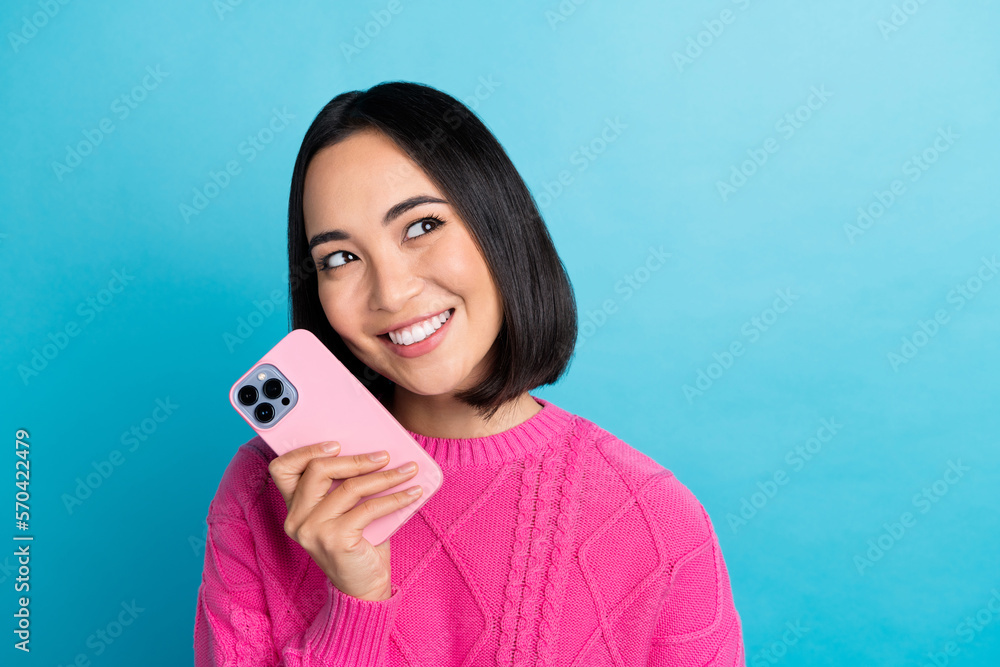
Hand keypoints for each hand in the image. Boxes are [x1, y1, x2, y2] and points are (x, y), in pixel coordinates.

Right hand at [268, 441, 421, 601]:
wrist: (363, 588)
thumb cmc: (358, 544)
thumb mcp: (346, 512)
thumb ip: (347, 486)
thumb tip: (377, 452)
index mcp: (294, 507)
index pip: (281, 469)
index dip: (305, 451)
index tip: (336, 443)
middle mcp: (296, 518)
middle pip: (318, 470)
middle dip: (356, 459)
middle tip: (384, 455)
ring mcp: (312, 530)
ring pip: (349, 487)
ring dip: (385, 476)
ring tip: (408, 470)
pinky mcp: (334, 540)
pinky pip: (369, 508)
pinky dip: (395, 498)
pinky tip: (413, 493)